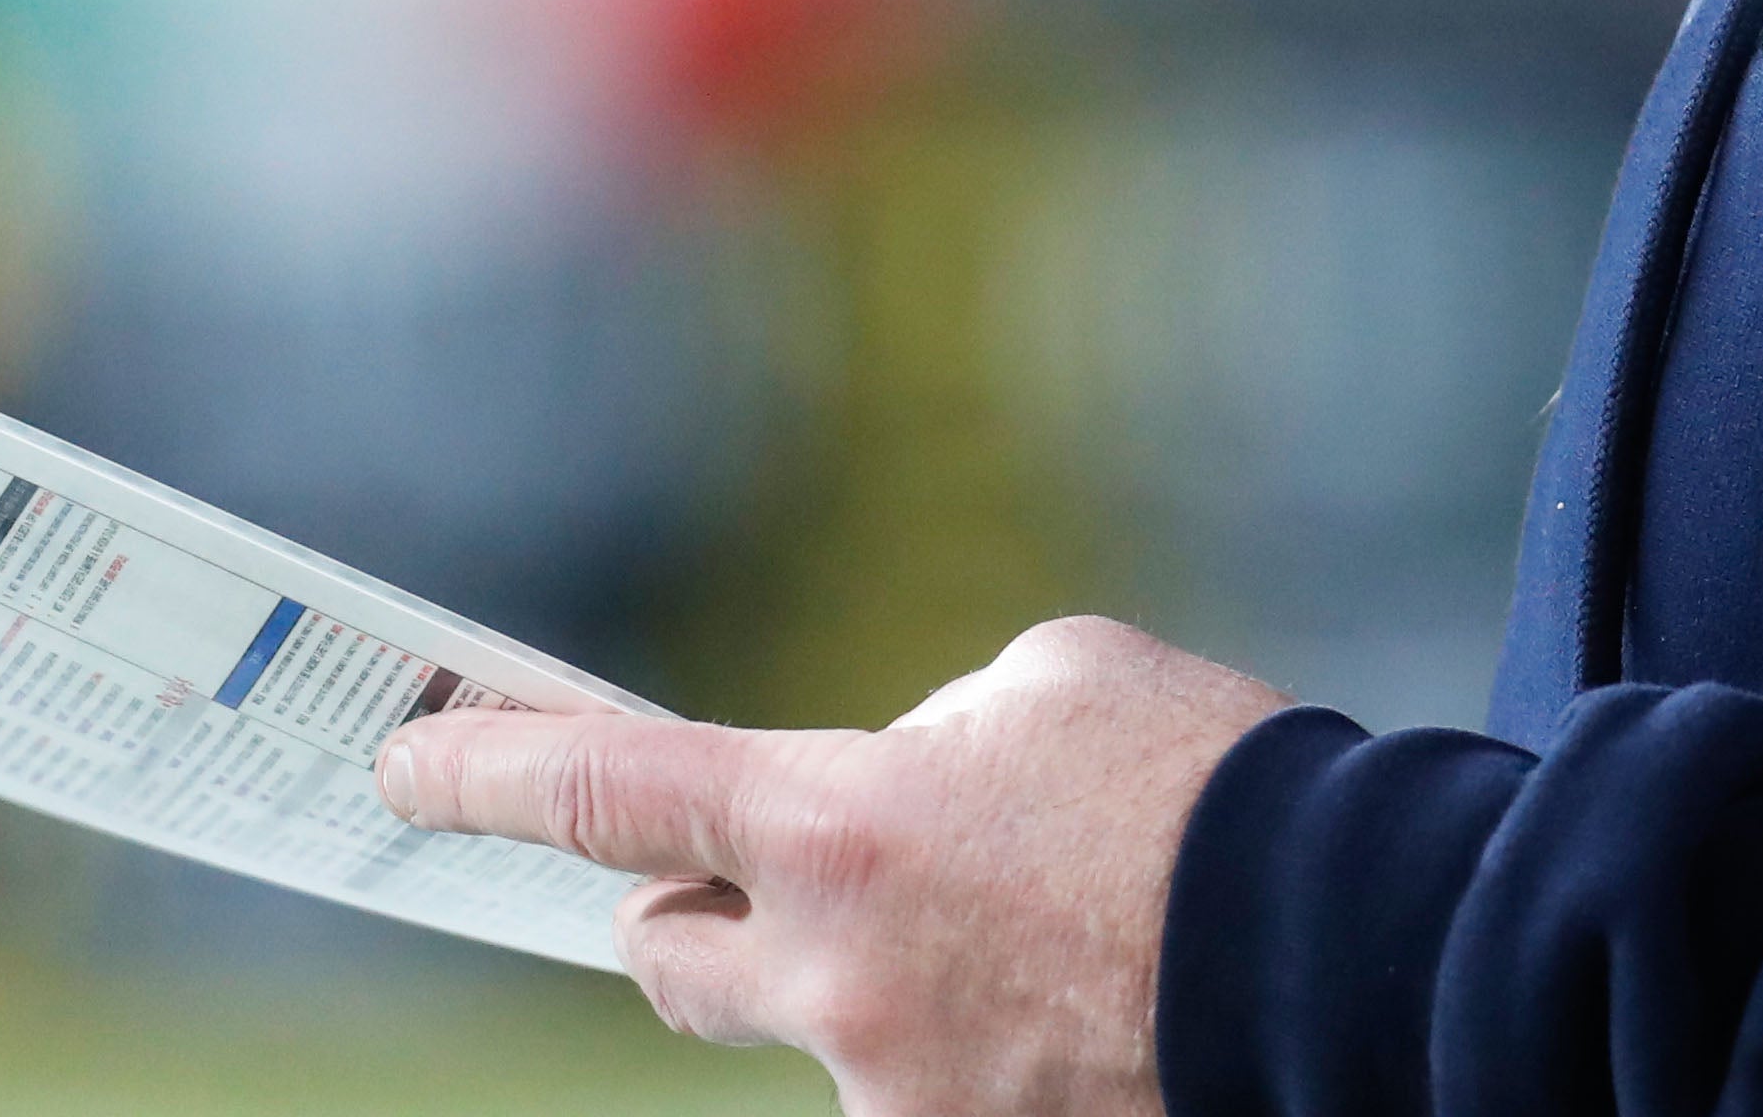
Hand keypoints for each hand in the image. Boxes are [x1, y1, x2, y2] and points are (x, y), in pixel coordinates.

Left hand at [378, 615, 1291, 1115]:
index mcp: (839, 824)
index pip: (605, 794)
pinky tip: (1090, 1003)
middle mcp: (837, 981)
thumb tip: (900, 794)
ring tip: (1054, 935)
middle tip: (738, 879)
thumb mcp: (1051, 687)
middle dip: (685, 916)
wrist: (1355, 950)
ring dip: (898, 979)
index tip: (407, 765)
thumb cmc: (1207, 786)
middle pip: (669, 962)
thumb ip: (929, 738)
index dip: (486, 774)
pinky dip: (985, 1043)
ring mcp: (898, 1097)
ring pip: (831, 1030)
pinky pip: (931, 1089)